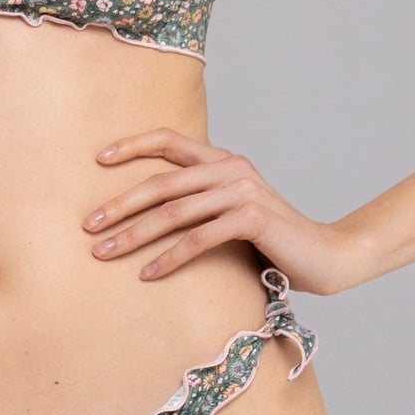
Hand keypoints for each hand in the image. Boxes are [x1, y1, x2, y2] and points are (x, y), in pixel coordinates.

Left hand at [85, 128, 361, 296]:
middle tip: (87, 224)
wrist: (326, 257)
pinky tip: (147, 273)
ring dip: (134, 235)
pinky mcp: (252, 219)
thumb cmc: (272, 241)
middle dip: (120, 203)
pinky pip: (198, 238)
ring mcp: (242, 191)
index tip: (98, 159)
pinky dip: (169, 257)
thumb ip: (200, 204)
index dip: (133, 145)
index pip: (171, 140)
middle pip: (162, 181)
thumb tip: (148, 214)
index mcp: (224, 160)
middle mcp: (231, 168)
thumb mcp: (231, 213)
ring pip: (174, 212)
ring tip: (104, 253)